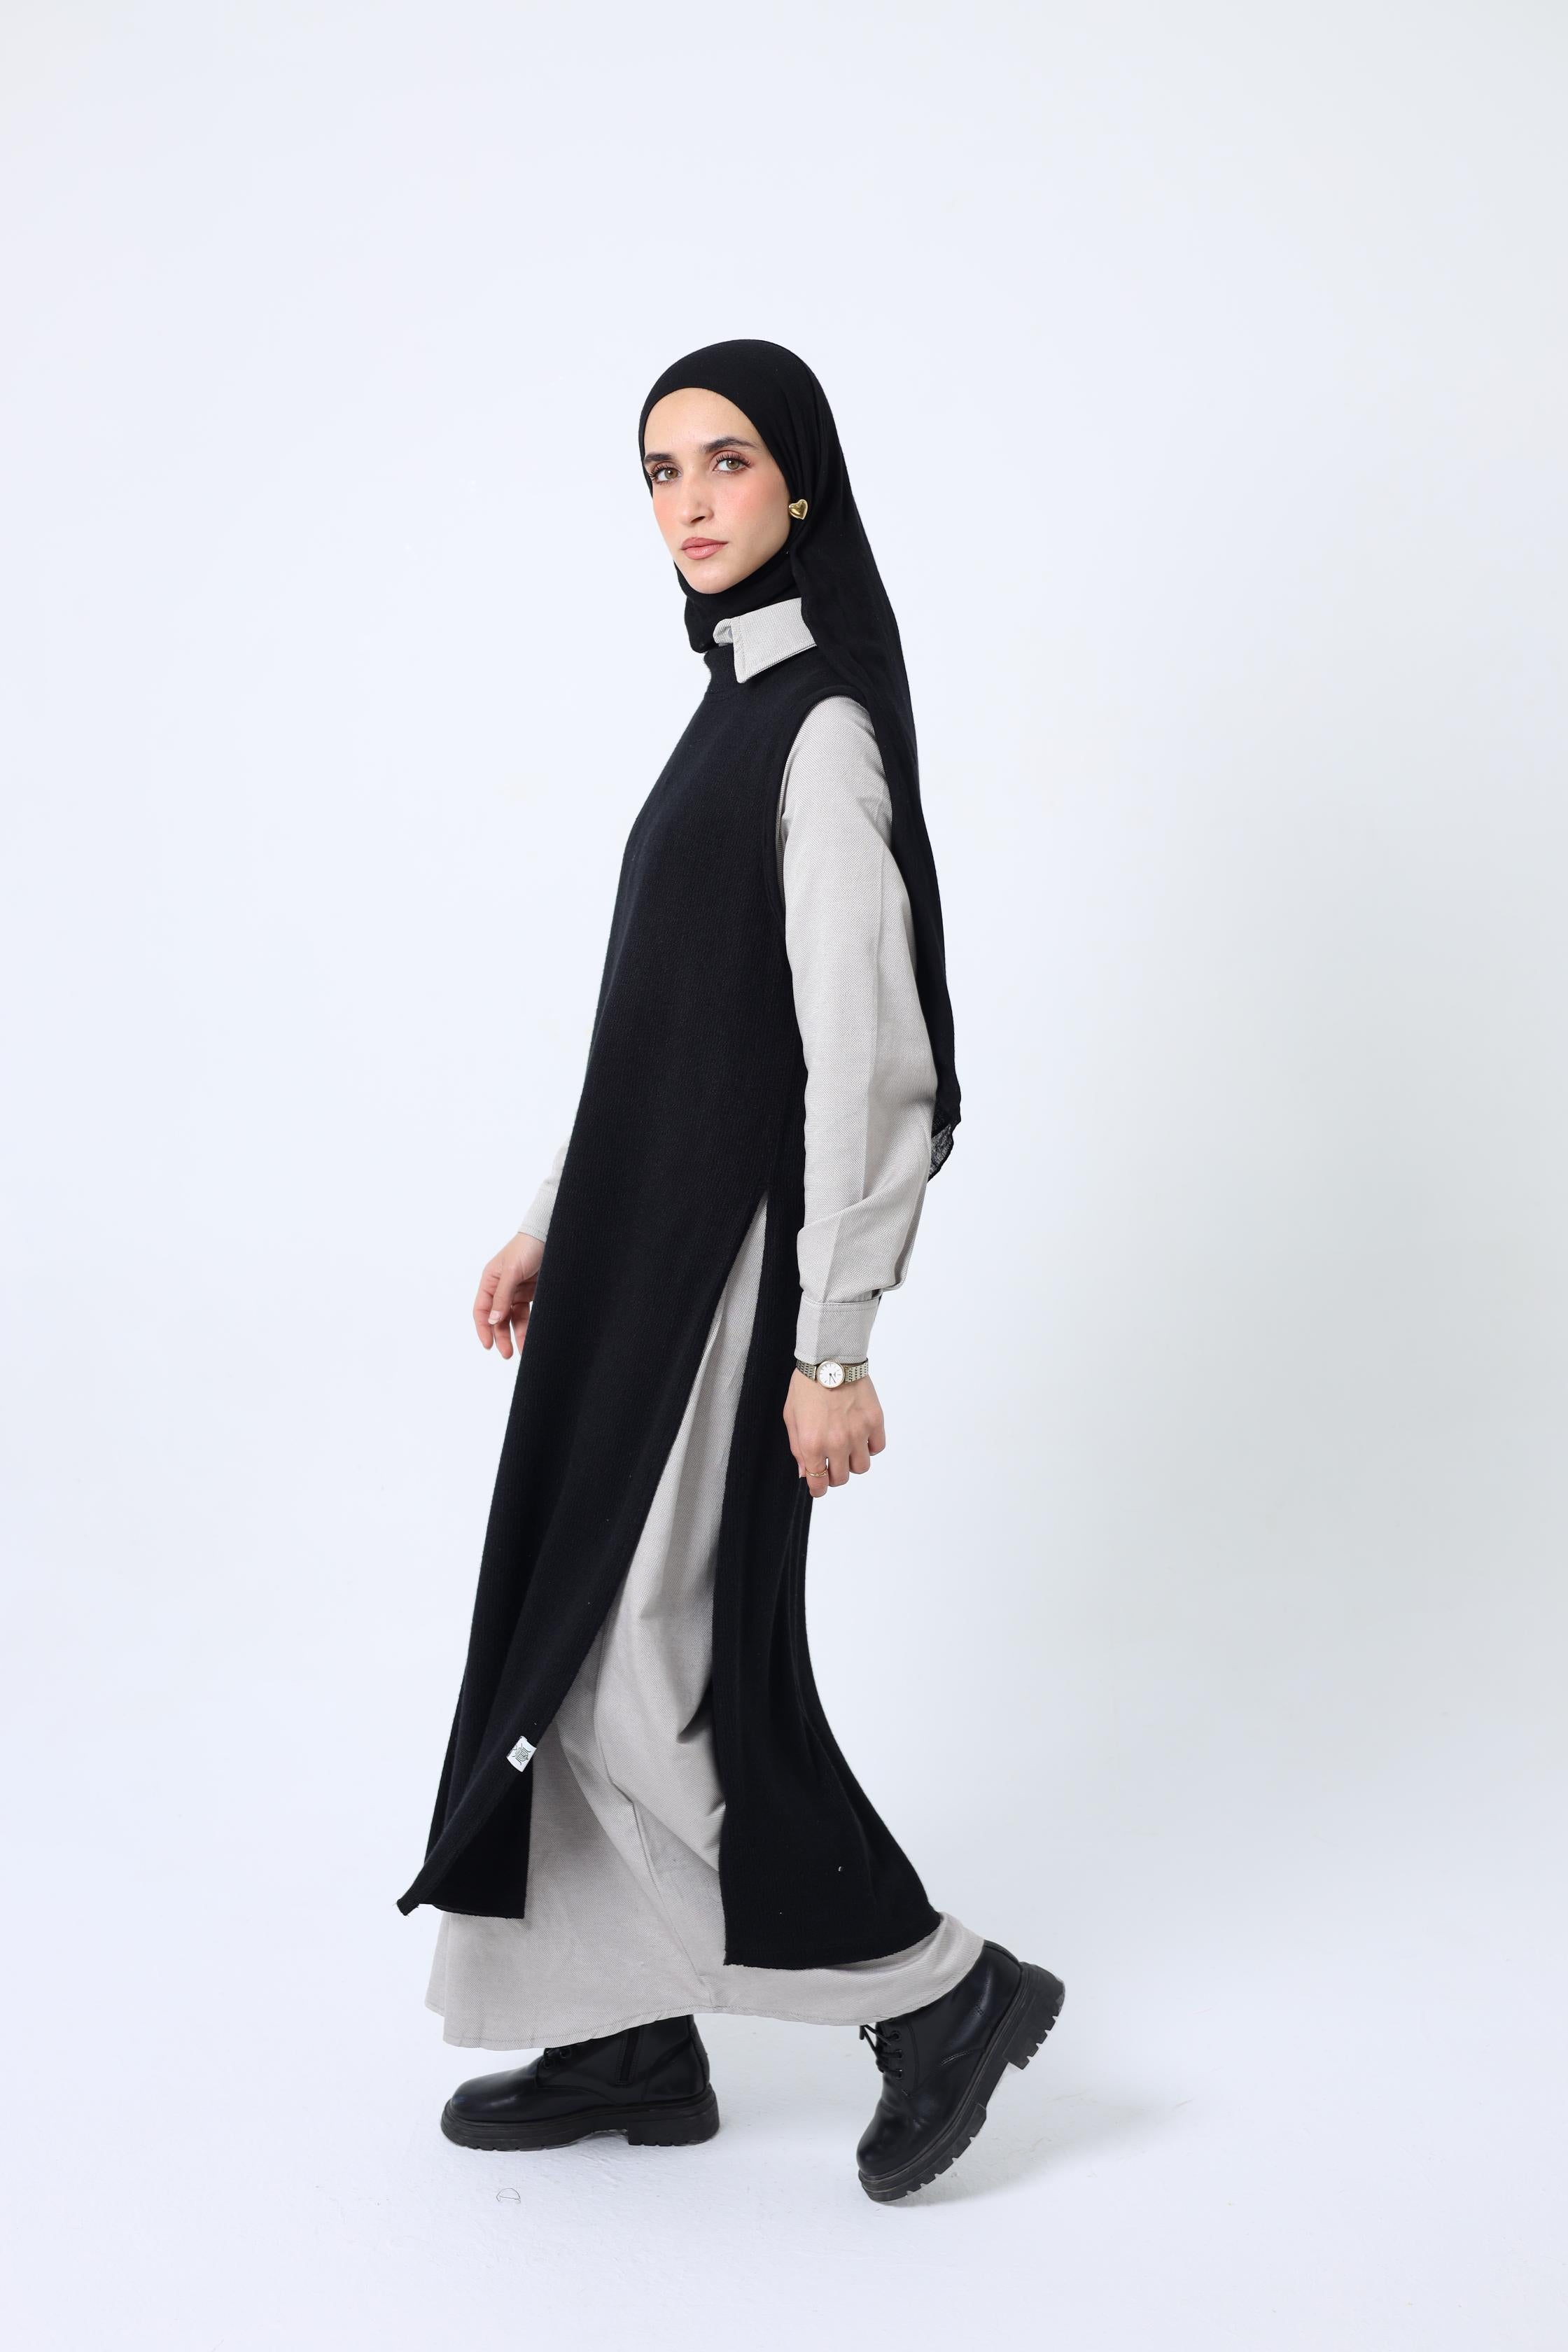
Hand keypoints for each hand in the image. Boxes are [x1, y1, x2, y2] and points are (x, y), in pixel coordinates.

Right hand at [473, 1232, 544, 1358]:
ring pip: (514, 1318)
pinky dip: (529, 1325)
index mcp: (490, 1280)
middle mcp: (501, 1288)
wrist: (552, 1234)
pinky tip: (532, 1336)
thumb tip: (493, 1320)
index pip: (482, 1310)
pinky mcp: (532, 1292)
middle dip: (501, 1336)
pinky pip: (528, 1313)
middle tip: (507, 1354)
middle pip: (498, 1318)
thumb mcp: (511, 1271)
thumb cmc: (527, 1247)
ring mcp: (517, 1291)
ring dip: (517, 1334)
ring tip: (523, 1350)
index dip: (483, 1329)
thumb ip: (502, 1296)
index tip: (489, 1346)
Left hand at [783, 1369, 885, 1500]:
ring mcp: (858, 1433)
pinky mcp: (874, 1421)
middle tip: (832, 1464)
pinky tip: (861, 1436)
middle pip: (842, 1478)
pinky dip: (870, 1446)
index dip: (818, 1490)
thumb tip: (806, 1473)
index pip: (819, 1484)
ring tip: (847, 1448)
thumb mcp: (791, 1418)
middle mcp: (837, 1443)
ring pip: (862, 1467)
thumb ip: (797, 1449)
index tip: (819, 1487)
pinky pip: (877, 1447)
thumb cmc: (806, 1386)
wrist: (829, 1358)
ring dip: (853, 1462)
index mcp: (812, 1444)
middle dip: (834, 1475)